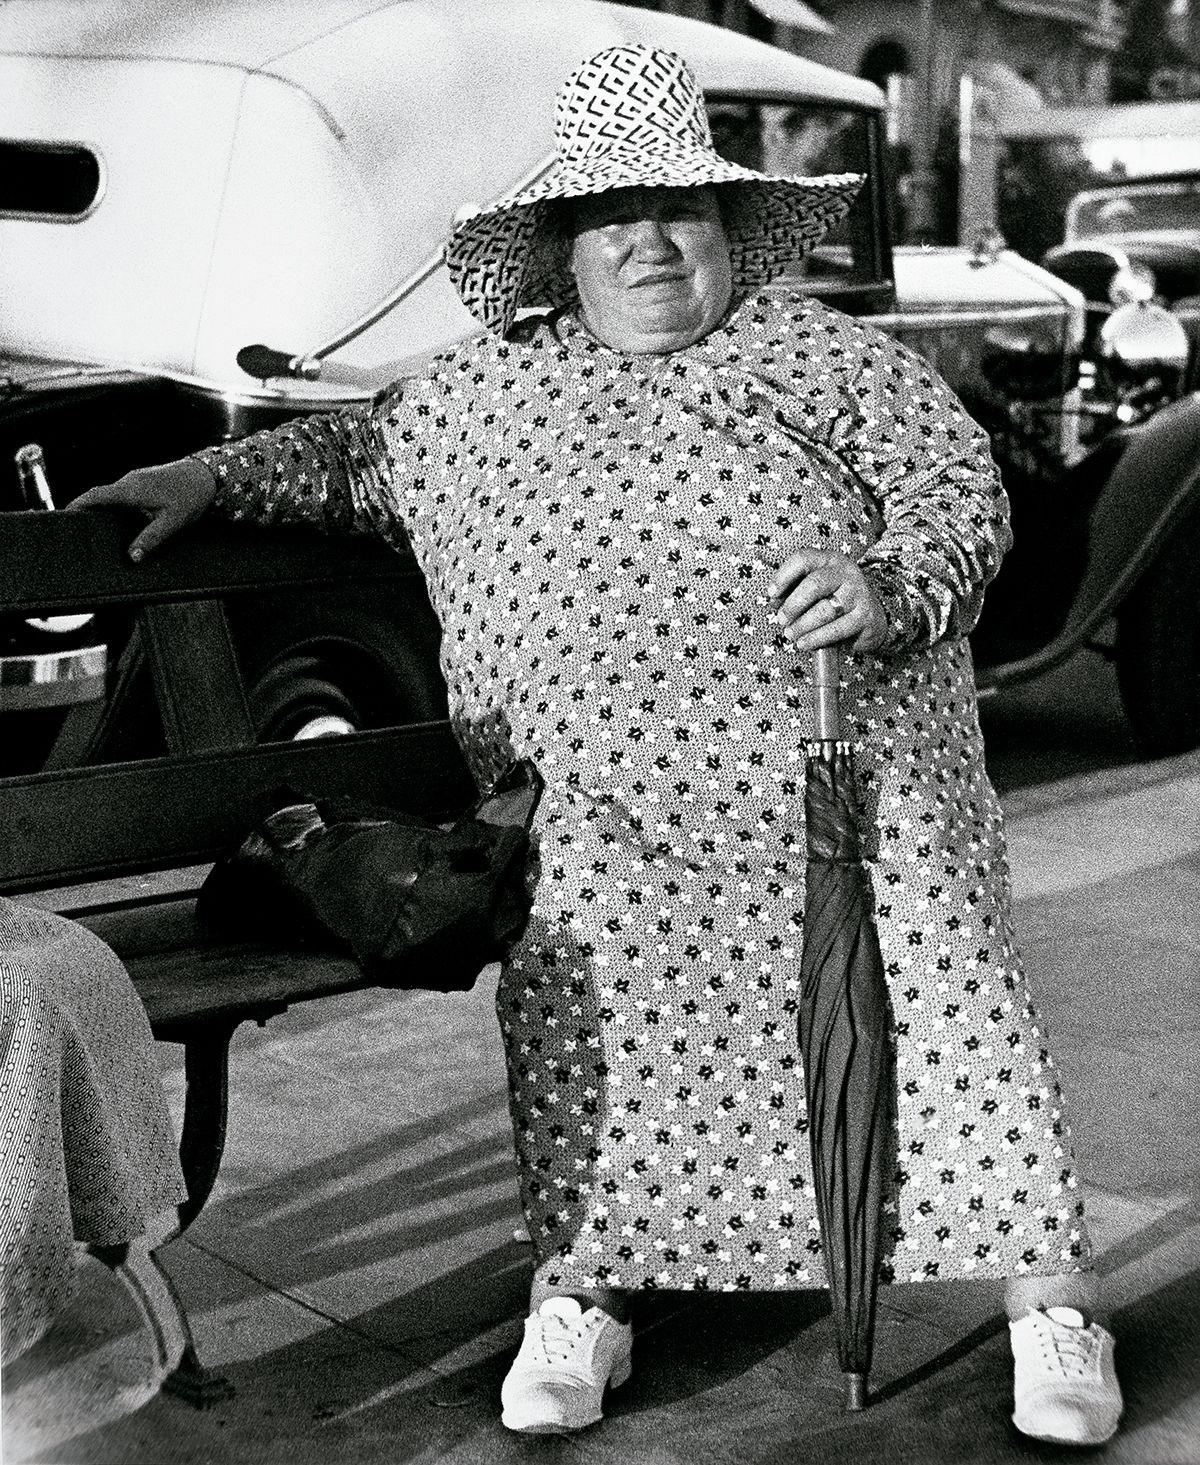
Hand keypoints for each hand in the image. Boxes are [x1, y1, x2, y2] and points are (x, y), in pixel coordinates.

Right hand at [65, 458, 217, 560]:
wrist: (205, 475)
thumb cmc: (190, 497)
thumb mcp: (172, 523)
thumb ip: (151, 540)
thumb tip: (132, 557)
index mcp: (131, 490)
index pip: (95, 495)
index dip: (77, 504)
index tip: (64, 515)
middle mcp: (129, 481)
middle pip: (99, 495)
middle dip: (86, 510)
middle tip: (77, 528)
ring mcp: (135, 479)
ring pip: (111, 494)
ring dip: (102, 508)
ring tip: (95, 527)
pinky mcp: (142, 481)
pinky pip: (121, 493)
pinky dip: (115, 505)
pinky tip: (119, 520)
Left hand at [766, 549, 886, 653]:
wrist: (871, 616)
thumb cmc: (834, 600)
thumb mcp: (817, 588)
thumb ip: (795, 590)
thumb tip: (775, 602)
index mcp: (829, 560)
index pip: (803, 559)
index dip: (783, 576)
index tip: (771, 594)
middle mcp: (845, 572)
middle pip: (814, 584)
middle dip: (792, 605)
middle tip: (781, 620)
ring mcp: (857, 593)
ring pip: (825, 610)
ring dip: (802, 625)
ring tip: (791, 634)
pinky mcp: (864, 616)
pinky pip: (836, 629)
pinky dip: (816, 638)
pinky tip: (804, 643)